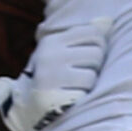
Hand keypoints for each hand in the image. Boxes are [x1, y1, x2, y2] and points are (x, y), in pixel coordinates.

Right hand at [0, 16, 111, 130]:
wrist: (23, 109)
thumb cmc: (50, 78)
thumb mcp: (60, 53)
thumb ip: (83, 38)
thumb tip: (108, 21)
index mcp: (53, 41)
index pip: (93, 33)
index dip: (99, 46)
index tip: (88, 58)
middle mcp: (50, 55)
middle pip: (96, 54)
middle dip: (94, 67)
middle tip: (79, 77)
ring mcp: (50, 77)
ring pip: (92, 75)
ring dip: (88, 85)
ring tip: (73, 88)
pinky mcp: (53, 98)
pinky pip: (84, 95)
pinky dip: (81, 99)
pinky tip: (69, 100)